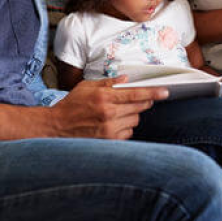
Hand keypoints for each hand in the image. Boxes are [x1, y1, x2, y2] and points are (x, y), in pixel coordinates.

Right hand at [51, 76, 167, 139]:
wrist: (56, 127)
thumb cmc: (71, 105)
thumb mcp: (87, 86)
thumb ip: (108, 82)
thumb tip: (126, 79)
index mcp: (104, 97)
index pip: (136, 94)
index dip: (153, 93)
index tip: (165, 92)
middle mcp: (109, 113)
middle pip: (139, 107)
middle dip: (142, 102)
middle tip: (138, 99)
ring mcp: (109, 129)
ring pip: (135, 121)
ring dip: (132, 115)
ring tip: (118, 113)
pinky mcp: (108, 141)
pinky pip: (128, 133)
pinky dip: (125, 128)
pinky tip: (113, 124)